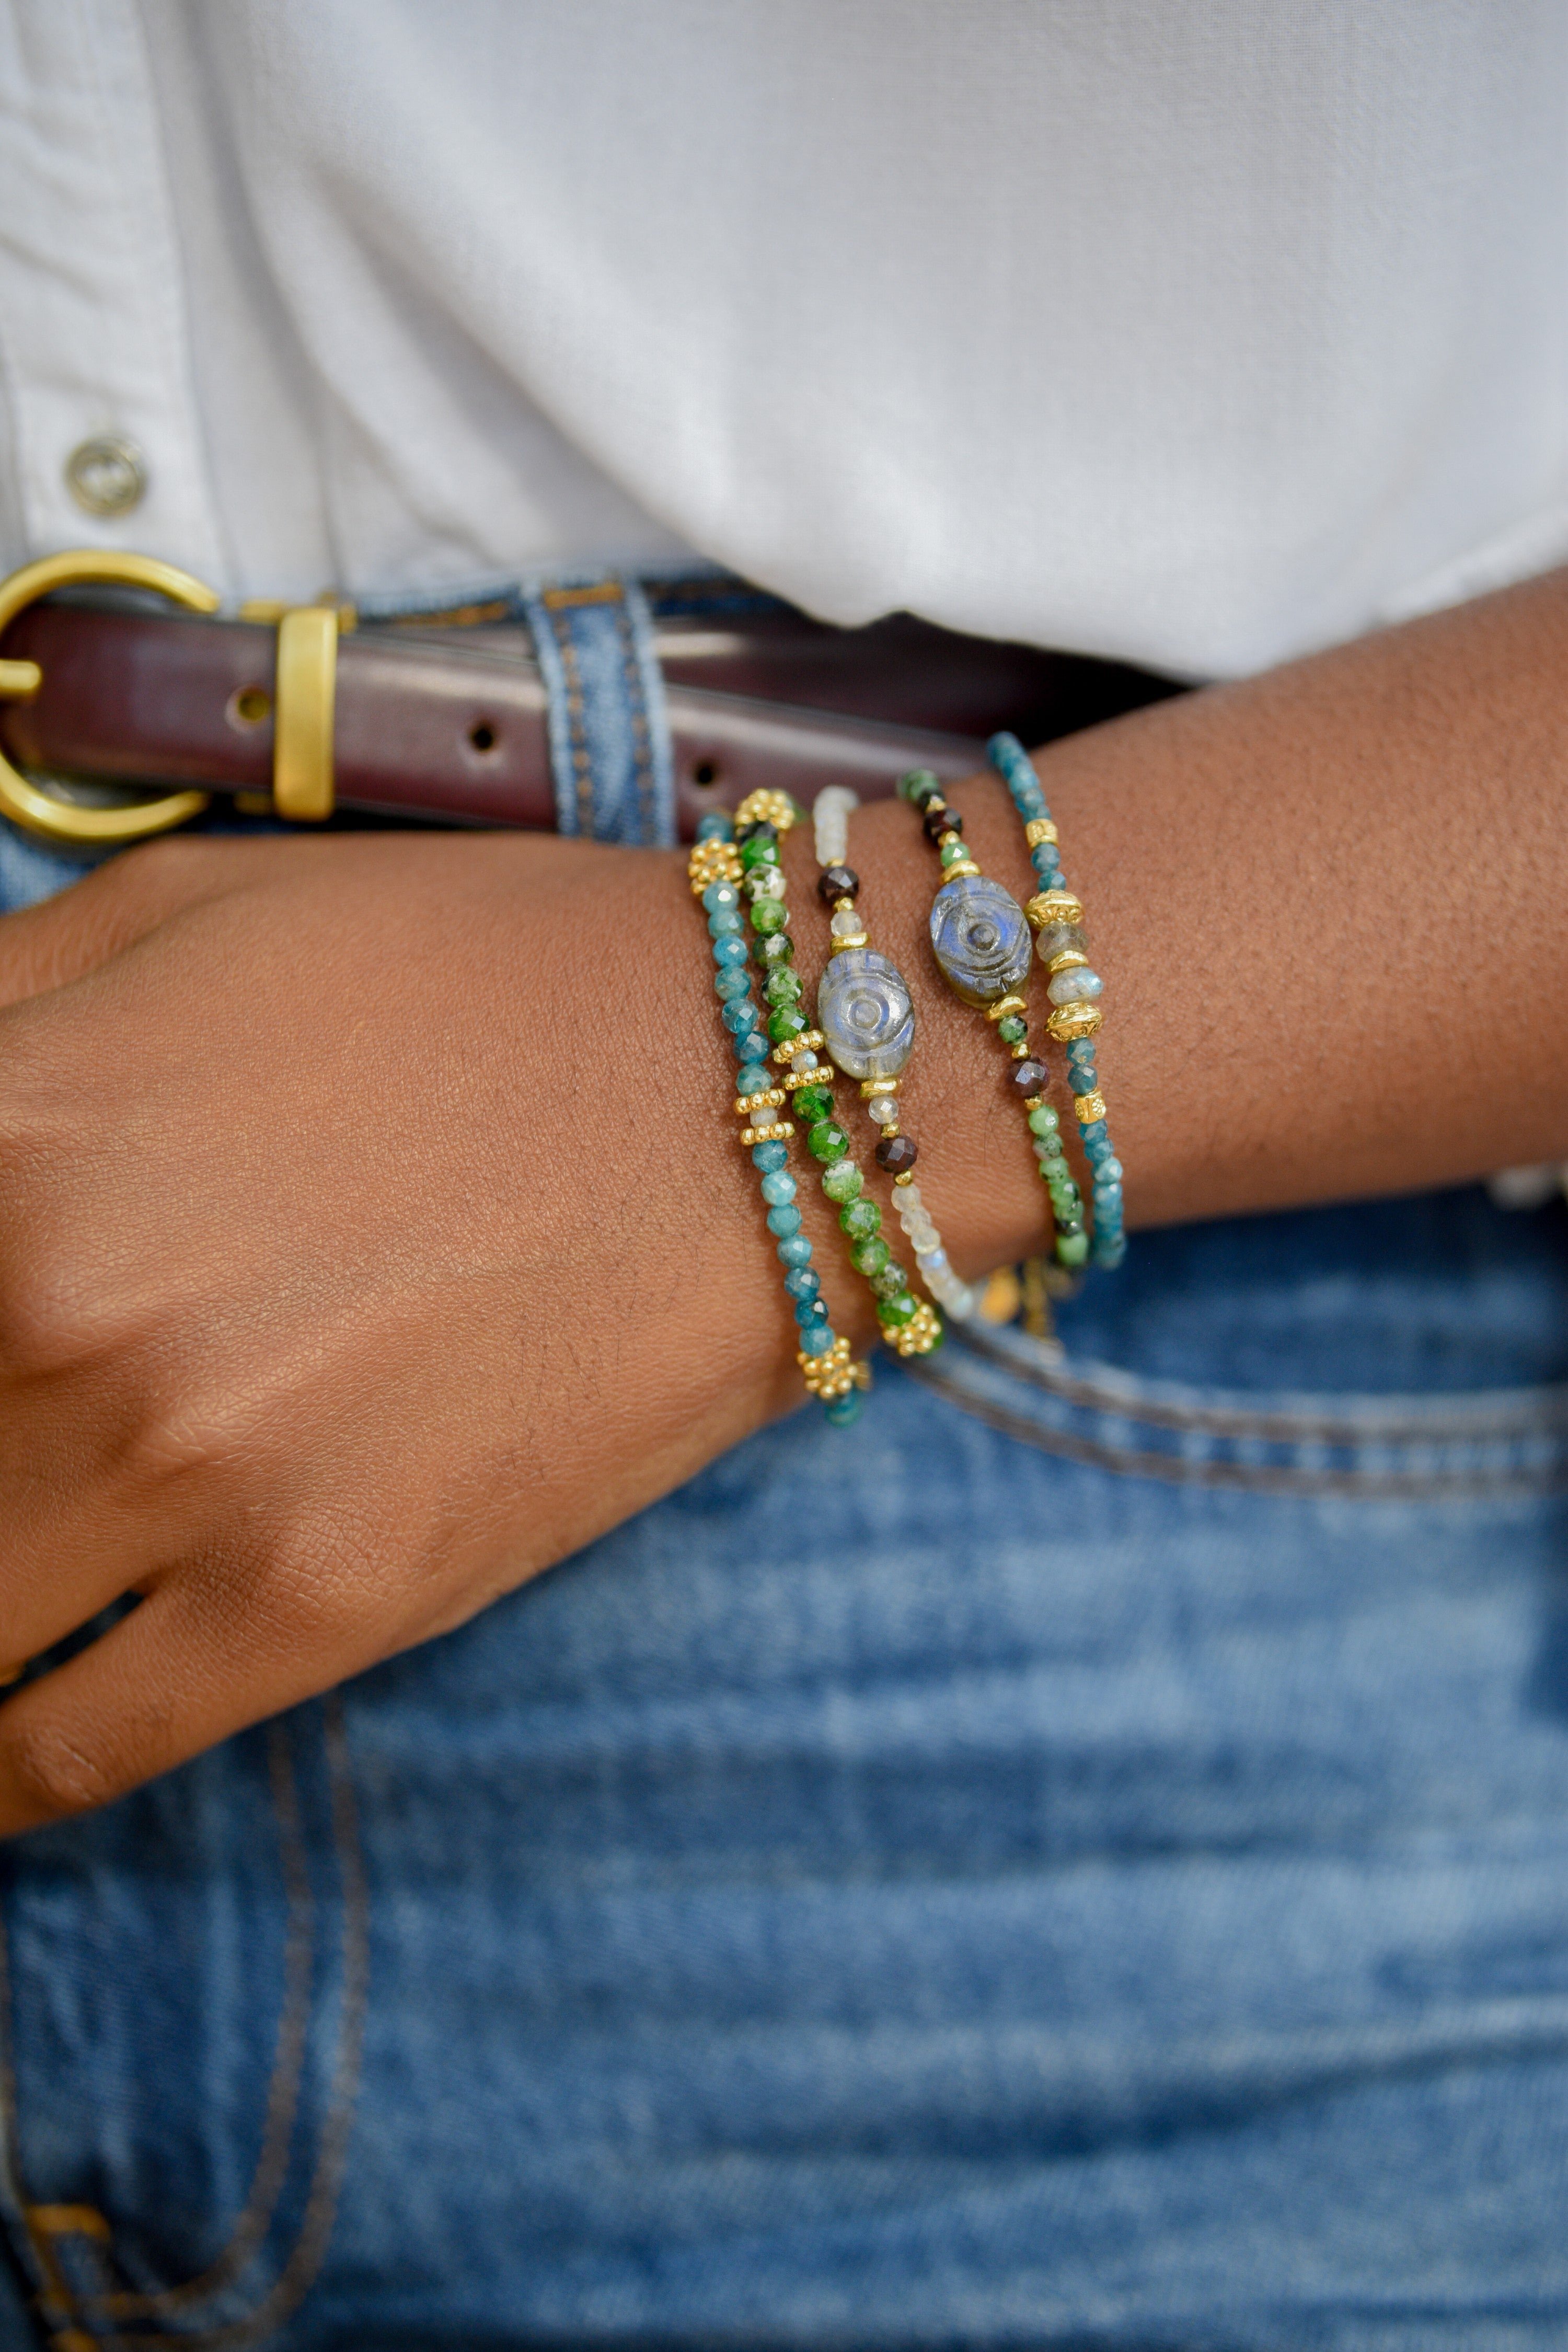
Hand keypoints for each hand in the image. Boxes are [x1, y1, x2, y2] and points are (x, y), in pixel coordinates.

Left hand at [0, 829, 830, 1832]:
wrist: (756, 1090)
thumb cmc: (474, 978)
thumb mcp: (178, 913)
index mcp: (10, 1131)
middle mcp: (64, 1316)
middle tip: (2, 1450)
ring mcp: (193, 1483)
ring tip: (11, 1570)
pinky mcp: (319, 1607)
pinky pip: (65, 1757)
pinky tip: (0, 1744)